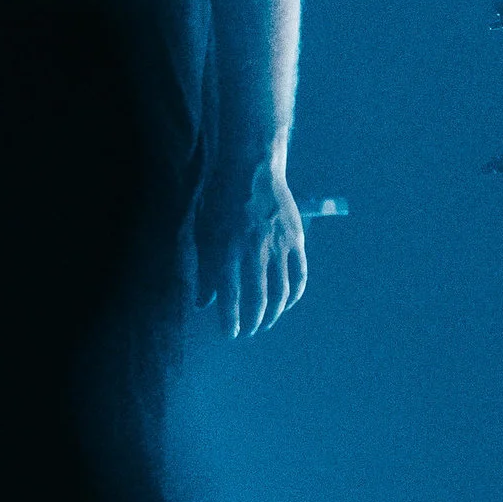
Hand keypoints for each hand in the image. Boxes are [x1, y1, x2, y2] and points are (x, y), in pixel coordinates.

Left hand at [196, 158, 307, 339]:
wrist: (250, 167)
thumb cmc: (218, 200)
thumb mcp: (202, 233)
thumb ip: (203, 270)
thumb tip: (203, 303)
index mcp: (227, 249)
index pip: (230, 296)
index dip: (231, 320)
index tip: (230, 334)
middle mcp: (255, 250)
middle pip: (258, 298)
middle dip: (253, 321)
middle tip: (248, 332)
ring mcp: (279, 245)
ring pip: (281, 291)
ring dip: (274, 313)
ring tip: (266, 322)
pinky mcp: (296, 239)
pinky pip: (300, 274)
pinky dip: (294, 294)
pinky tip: (286, 304)